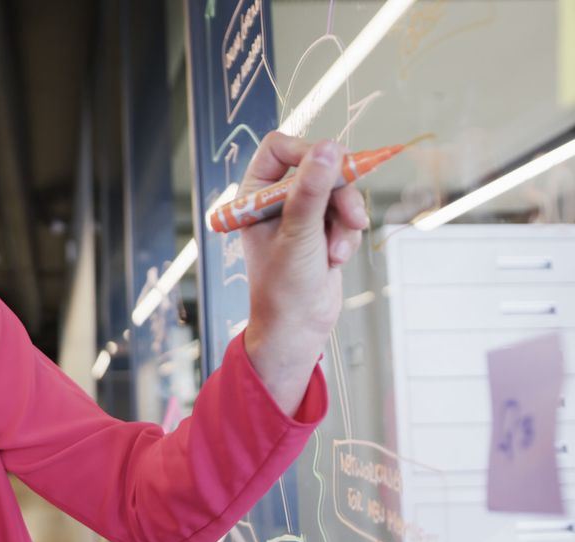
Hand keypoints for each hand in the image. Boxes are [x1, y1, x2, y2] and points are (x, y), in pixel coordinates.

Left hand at [240, 133, 367, 414]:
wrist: (297, 328)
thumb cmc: (283, 287)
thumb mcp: (299, 235)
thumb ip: (312, 191)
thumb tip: (328, 148)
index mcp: (254, 194)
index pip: (280, 148)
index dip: (308, 152)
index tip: (331, 168)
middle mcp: (275, 199)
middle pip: (319, 167)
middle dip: (339, 194)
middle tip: (352, 216)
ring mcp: (300, 213)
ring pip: (338, 192)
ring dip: (344, 222)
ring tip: (335, 254)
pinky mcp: (321, 228)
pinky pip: (346, 214)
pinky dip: (347, 235)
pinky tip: (335, 260)